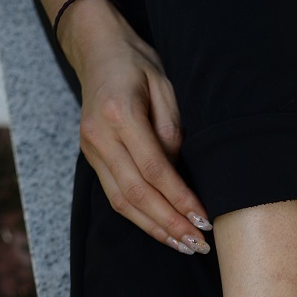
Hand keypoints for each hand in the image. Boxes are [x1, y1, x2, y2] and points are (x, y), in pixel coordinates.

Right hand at [60, 1, 211, 255]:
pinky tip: (164, 231)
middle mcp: (99, 137)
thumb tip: (181, 173)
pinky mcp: (91, 160)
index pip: (154, 169)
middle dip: (170, 223)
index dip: (179, 199)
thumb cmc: (138, 65)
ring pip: (123, 203)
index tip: (204, 220)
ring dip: (156, 229)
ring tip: (185, 246)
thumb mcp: (165, 86)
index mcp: (119, 114)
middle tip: (199, 244)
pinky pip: (116, 197)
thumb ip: (173, 130)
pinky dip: (142, 219)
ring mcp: (91, 151)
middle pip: (136, 194)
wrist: (97, 50)